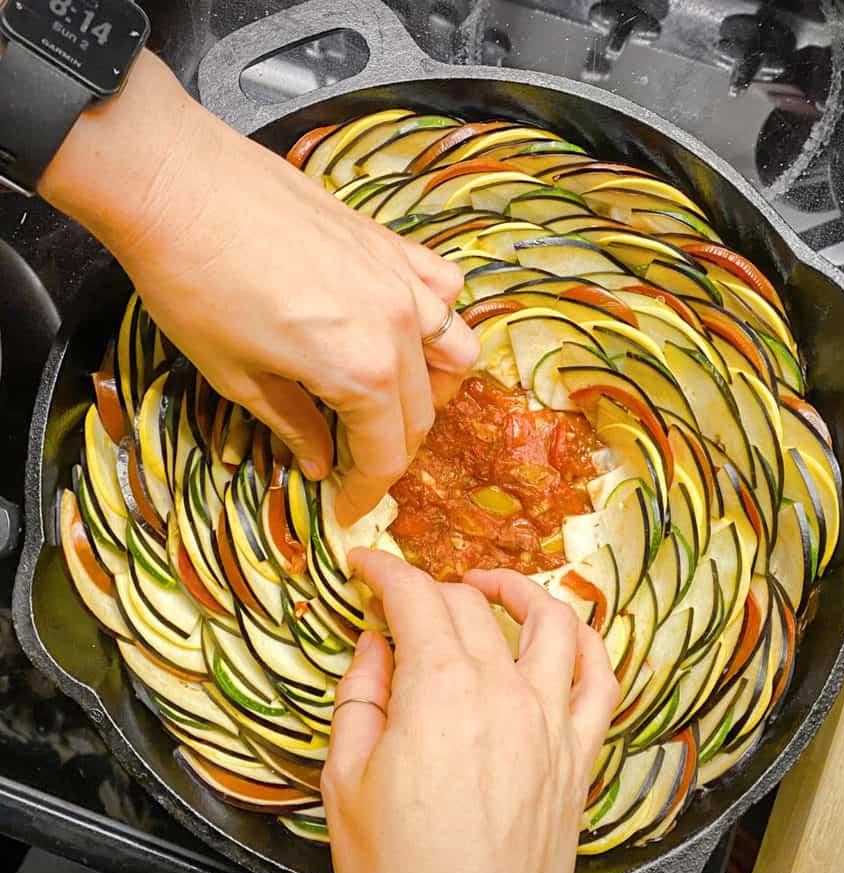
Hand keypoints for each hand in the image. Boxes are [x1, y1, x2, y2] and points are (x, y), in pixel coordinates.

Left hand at [39, 51, 478, 524]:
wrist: (177, 183)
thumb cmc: (193, 285)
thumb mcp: (235, 376)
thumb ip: (293, 424)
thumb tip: (321, 463)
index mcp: (362, 371)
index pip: (386, 453)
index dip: (366, 491)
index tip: (345, 509)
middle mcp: (399, 328)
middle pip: (421, 412)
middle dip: (390, 450)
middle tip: (354, 462)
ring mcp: (403, 280)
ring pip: (456, 352)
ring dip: (431, 389)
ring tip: (393, 397)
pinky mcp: (392, 244)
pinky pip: (445, 289)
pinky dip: (437, 319)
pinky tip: (404, 326)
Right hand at [323, 550, 618, 872]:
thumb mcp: (345, 781)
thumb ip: (359, 696)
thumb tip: (374, 644)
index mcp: (439, 692)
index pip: (414, 599)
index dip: (384, 570)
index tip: (366, 563)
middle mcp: (503, 692)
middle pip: (470, 607)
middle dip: (430, 589)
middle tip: (405, 600)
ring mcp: (550, 722)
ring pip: (551, 621)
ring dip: (518, 590)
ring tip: (488, 587)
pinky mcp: (578, 757)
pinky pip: (601, 681)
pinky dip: (589, 644)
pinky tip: (567, 634)